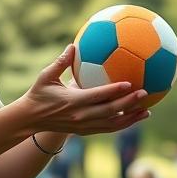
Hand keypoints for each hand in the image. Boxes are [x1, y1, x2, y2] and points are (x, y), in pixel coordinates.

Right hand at [19, 45, 149, 135]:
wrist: (29, 120)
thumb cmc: (38, 94)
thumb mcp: (46, 76)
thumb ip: (61, 62)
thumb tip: (73, 45)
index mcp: (73, 101)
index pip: (98, 96)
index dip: (115, 90)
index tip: (130, 83)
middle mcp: (81, 116)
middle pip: (110, 111)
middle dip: (129, 104)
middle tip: (145, 94)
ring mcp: (84, 126)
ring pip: (112, 125)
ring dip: (131, 118)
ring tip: (147, 111)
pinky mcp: (85, 132)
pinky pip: (108, 129)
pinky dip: (122, 124)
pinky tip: (134, 117)